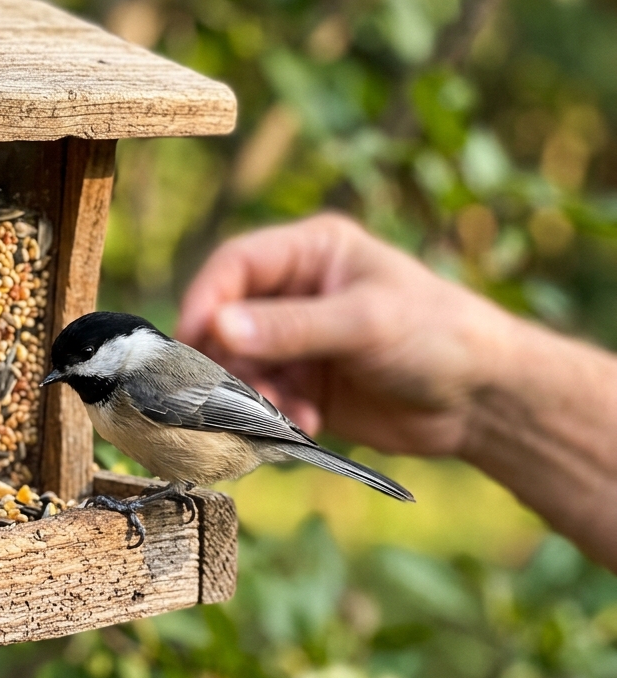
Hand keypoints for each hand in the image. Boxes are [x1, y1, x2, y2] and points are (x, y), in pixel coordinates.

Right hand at [176, 213, 514, 457]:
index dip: (206, 299)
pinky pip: (263, 399)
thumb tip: (217, 326)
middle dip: (227, 358)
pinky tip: (304, 425)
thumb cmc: (439, 335)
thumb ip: (290, 327)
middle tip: (226, 390)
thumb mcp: (364, 323)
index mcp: (310, 253)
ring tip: (280, 413)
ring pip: (240, 365)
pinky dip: (273, 415)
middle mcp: (295, 293)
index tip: (191, 339)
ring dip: (251, 393)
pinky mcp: (303, 385)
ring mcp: (297, 341)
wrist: (485, 400)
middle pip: (228, 319)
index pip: (235, 266)